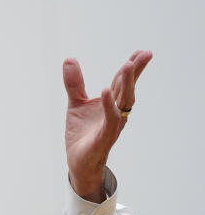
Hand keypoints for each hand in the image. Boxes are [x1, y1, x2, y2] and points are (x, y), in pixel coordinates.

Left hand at [63, 50, 152, 202]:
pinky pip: (110, 120)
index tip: (141, 52)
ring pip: (124, 102)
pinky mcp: (104, 137)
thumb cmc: (81, 134)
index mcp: (110, 104)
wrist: (78, 162)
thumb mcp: (76, 104)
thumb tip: (69, 59)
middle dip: (135, 72)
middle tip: (144, 55)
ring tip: (127, 66)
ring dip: (126, 84)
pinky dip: (109, 106)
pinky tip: (105, 92)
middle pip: (128, 89)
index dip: (131, 68)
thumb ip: (74, 83)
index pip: (121, 83)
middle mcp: (116, 112)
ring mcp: (112, 125)